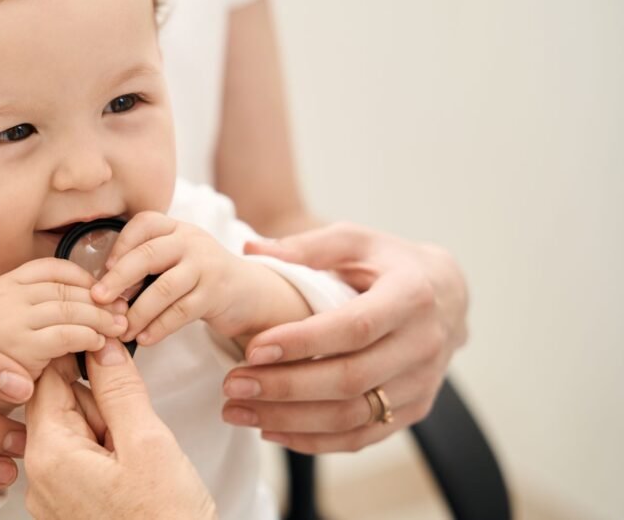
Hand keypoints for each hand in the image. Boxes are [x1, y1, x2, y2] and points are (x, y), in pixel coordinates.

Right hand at [0, 258, 128, 380]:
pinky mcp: (21, 345)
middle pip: (65, 288)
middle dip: (100, 300)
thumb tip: (96, 296)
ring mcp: (10, 319)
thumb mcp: (12, 321)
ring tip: (117, 329)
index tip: (104, 293)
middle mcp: (4, 296)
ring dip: (100, 319)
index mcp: (3, 284)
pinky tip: (98, 344)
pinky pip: (67, 334)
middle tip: (122, 311)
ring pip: (70, 309)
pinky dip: (89, 337)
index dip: (84, 278)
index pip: (53, 268)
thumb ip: (41, 305)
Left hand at [24, 339, 216, 519]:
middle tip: (136, 424)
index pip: (47, 378)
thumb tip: (102, 347)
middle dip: (101, 400)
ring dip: (109, 428)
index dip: (79, 353)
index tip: (107, 340)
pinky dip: (110, 453)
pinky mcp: (73, 509)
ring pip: (76, 431)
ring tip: (141, 457)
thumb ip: (120, 389)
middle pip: (61, 404)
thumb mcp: (148, 443)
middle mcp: (41, 477)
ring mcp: (55, 497)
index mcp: (50, 454)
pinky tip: (135, 471)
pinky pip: (84, 461)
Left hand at [91, 212, 301, 344]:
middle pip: (148, 254)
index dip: (120, 244)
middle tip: (98, 299)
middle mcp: (191, 241)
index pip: (144, 223)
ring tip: (120, 329)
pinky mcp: (217, 294)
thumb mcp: (174, 259)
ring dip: (137, 311)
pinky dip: (159, 327)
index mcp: (175, 228)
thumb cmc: (198, 277)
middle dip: (119, 278)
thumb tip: (101, 288)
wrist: (249, 292)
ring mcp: (206, 266)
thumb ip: (145, 264)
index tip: (103, 269)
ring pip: (164, 287)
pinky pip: (182, 311)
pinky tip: (145, 338)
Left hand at [220, 222, 467, 453]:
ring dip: (289, 420)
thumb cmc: (390, 262)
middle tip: (233, 384)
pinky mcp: (413, 411)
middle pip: (350, 379)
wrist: (448, 294)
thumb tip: (251, 247)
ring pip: (352, 416)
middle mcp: (423, 345)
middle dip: (285, 387)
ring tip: (237, 410)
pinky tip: (269, 429)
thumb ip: (308, 245)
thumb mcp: (356, 240)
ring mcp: (422, 384)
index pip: (354, 327)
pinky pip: (360, 436)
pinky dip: (312, 440)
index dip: (302, 342)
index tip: (252, 348)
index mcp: (411, 296)